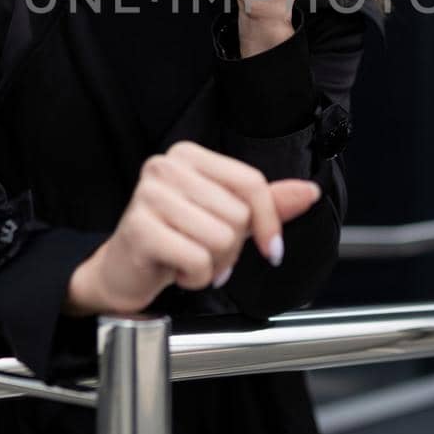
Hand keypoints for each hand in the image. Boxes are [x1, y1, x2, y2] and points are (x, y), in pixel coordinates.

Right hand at [64, 141, 322, 315]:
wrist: (124, 271)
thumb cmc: (175, 239)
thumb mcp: (224, 217)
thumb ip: (266, 203)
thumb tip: (309, 191)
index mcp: (190, 156)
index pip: (250, 182)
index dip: (268, 221)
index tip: (272, 248)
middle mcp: (166, 166)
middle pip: (237, 214)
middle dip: (231, 248)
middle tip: (207, 253)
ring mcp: (148, 195)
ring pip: (220, 238)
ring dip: (213, 265)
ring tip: (191, 260)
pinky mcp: (139, 228)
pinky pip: (197, 259)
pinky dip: (196, 277)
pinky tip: (177, 270)